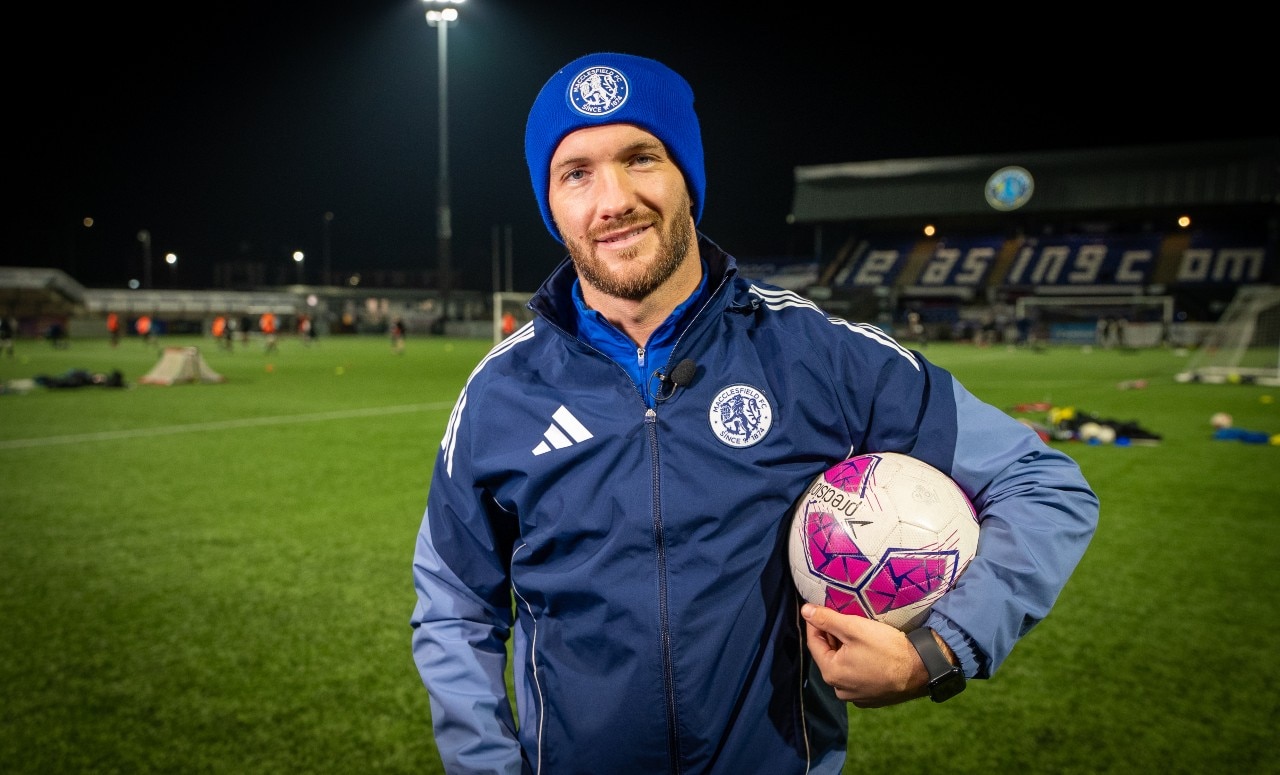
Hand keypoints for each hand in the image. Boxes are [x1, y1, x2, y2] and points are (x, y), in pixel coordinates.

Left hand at [801, 603, 928, 707]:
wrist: (923, 669)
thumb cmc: (887, 648)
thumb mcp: (854, 628)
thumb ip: (827, 619)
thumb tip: (804, 611)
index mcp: (831, 673)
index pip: (814, 642)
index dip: (815, 622)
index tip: (819, 608)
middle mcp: (840, 690)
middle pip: (828, 655)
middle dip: (831, 636)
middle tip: (841, 617)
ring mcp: (857, 697)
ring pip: (843, 666)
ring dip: (845, 649)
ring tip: (854, 632)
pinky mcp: (872, 698)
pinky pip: (857, 676)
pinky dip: (858, 663)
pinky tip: (868, 651)